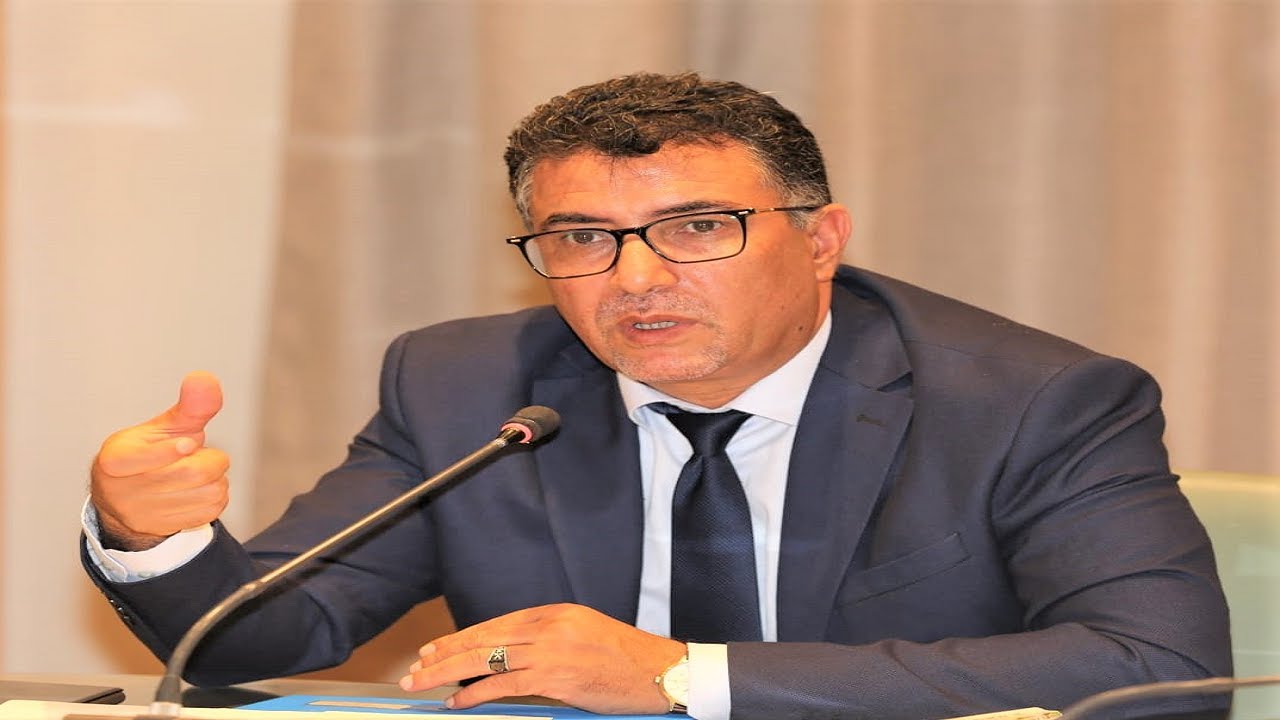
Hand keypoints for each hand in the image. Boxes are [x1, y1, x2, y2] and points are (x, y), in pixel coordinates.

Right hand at [90, 371, 228, 550]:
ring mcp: (143, 514)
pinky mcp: (164, 529)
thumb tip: (204, 378)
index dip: (173, 449)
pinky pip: (212, 510)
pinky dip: (216, 496)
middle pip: (192, 473)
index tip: (189, 443)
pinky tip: (198, 490)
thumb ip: (189, 405)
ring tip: (195, 473)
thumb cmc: (150, 453)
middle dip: (210, 459)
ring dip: (216, 478)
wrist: (130, 499)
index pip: (145, 457)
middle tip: (199, 454)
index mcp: (114, 459)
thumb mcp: (164, 427)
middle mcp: (122, 491)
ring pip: (209, 492)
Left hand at [399, 603, 685, 714]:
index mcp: (554, 613)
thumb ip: (548, 640)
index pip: (494, 624)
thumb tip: (511, 657)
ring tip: (422, 684)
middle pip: (482, 638)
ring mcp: (550, 651)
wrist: (659, 670)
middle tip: (415, 667)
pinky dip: (475, 692)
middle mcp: (548, 626)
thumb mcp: (584, 634)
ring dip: (448, 673)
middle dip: (443, 654)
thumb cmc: (626, 658)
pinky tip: (456, 701)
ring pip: (485, 659)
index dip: (460, 637)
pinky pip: (504, 685)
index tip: (434, 648)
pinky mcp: (555, 676)